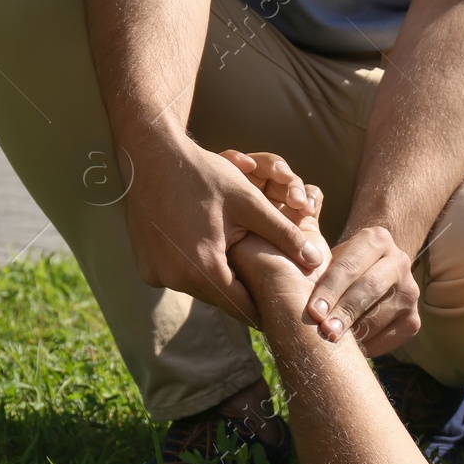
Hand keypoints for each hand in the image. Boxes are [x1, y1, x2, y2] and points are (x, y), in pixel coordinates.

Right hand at [122, 139, 325, 324]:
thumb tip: (317, 261)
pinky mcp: (146, 268)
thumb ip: (285, 235)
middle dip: (242, 291)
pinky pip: (180, 278)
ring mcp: (157, 275)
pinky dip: (196, 270)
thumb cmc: (205, 176)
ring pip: (201, 289)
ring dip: (219, 280)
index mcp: (204, 268)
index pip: (242, 307)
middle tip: (265, 284)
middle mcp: (176, 279)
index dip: (264, 305)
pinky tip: (209, 250)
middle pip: (221, 300)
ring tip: (240, 263)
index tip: (280, 303)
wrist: (151, 156)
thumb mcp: (250, 203)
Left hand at [304, 226, 421, 356]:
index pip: (351, 266)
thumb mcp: (327, 256)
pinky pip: (391, 337)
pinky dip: (369, 345)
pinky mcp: (414, 319)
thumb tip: (270, 268)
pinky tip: (351, 347)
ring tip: (332, 344)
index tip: (313, 312)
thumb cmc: (336, 269)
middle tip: (324, 331)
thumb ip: (309, 262)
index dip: (330, 290)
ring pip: (380, 316)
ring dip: (355, 332)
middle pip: (369, 290)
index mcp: (376, 239)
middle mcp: (399, 261)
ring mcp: (410, 291)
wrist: (370, 274)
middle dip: (344, 312)